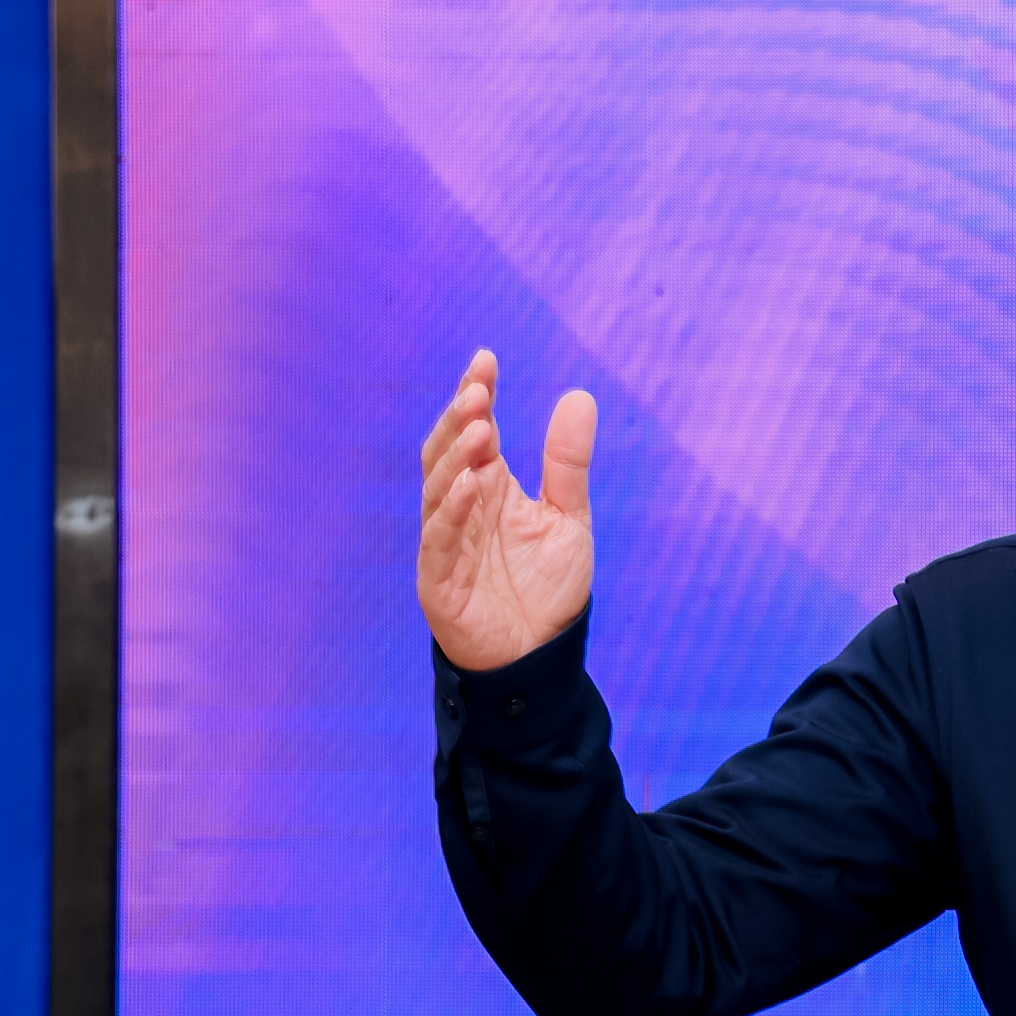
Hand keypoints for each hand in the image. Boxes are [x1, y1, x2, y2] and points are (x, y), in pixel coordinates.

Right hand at [417, 348, 598, 671]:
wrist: (540, 655)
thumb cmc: (547, 587)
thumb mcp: (568, 516)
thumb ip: (568, 463)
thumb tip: (578, 396)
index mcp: (488, 487)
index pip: (475, 431)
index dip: (476, 395)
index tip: (486, 359)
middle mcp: (462, 508)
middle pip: (448, 452)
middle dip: (458, 417)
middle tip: (477, 386)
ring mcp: (446, 542)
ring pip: (437, 488)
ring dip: (455, 457)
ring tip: (477, 424)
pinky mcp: (439, 579)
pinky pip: (439, 539)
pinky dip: (451, 510)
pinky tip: (469, 485)